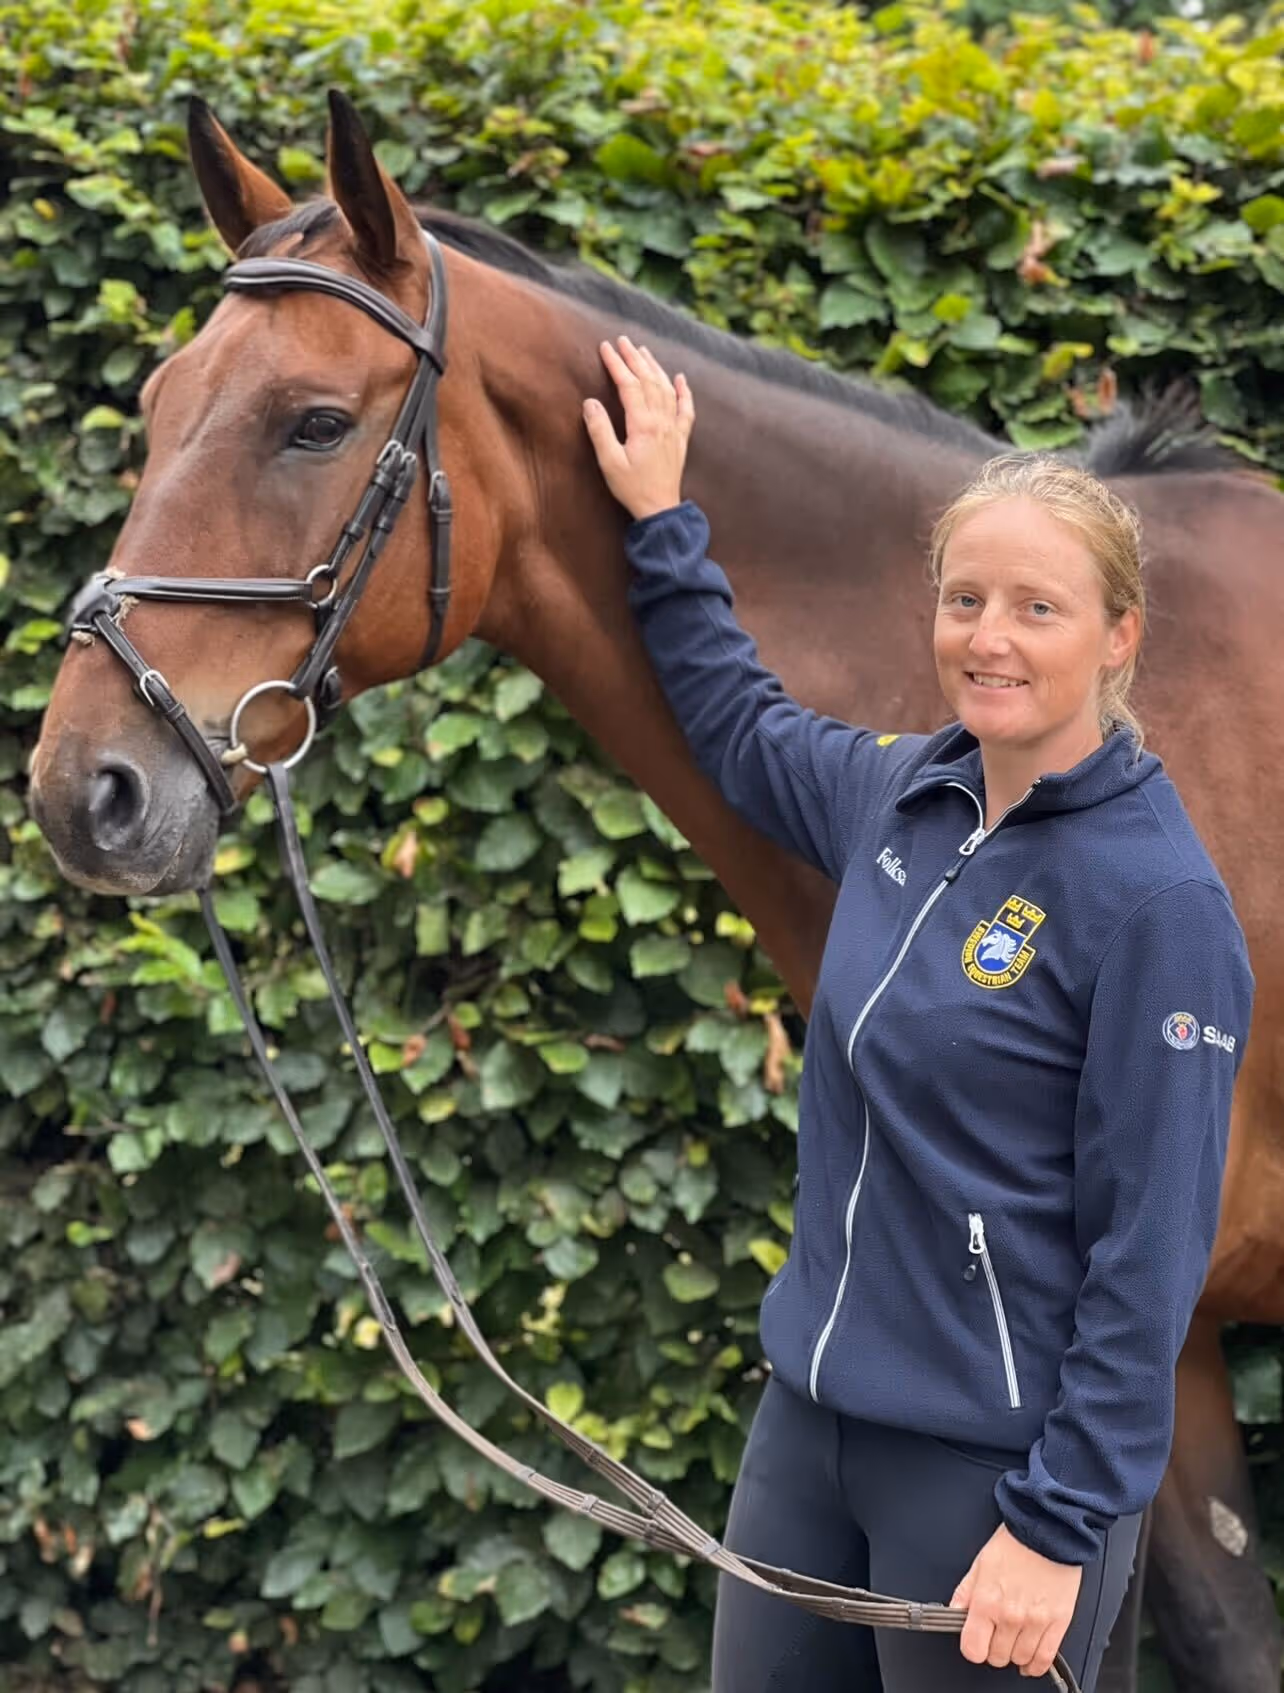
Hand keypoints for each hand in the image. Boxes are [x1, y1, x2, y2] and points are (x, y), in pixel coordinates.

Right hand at [582, 335, 694, 520]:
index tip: (605, 347)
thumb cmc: (632, 488)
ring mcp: (673, 429)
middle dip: (634, 358)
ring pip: (666, 389)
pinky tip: (680, 378)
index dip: (616, 364)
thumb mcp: (610, 462)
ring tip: (643, 351)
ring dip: (654, 367)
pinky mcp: (681, 439)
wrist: (660, 509)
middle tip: (622, 340)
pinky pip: (686, 409)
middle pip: (648, 381)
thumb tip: (590, 402)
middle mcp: (661, 421)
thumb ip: (600, 431)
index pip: (628, 385)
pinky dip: (684, 391)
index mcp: (643, 425)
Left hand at [950, 1524, 1081, 1678]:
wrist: (1048, 1530)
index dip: (972, 1647)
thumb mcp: (980, 1564)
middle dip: (993, 1648)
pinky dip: (1036, 1665)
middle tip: (996, 1634)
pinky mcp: (1058, 1623)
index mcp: (987, 1601)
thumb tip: (955, 1613)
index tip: (975, 1640)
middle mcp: (1011, 1615)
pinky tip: (1030, 1659)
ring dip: (1014, 1654)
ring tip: (1013, 1639)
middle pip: (996, 1657)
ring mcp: (1036, 1622)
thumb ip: (965, 1593)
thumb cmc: (1015, 1542)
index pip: (973, 1649)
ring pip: (1020, 1659)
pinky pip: (1045, 1658)